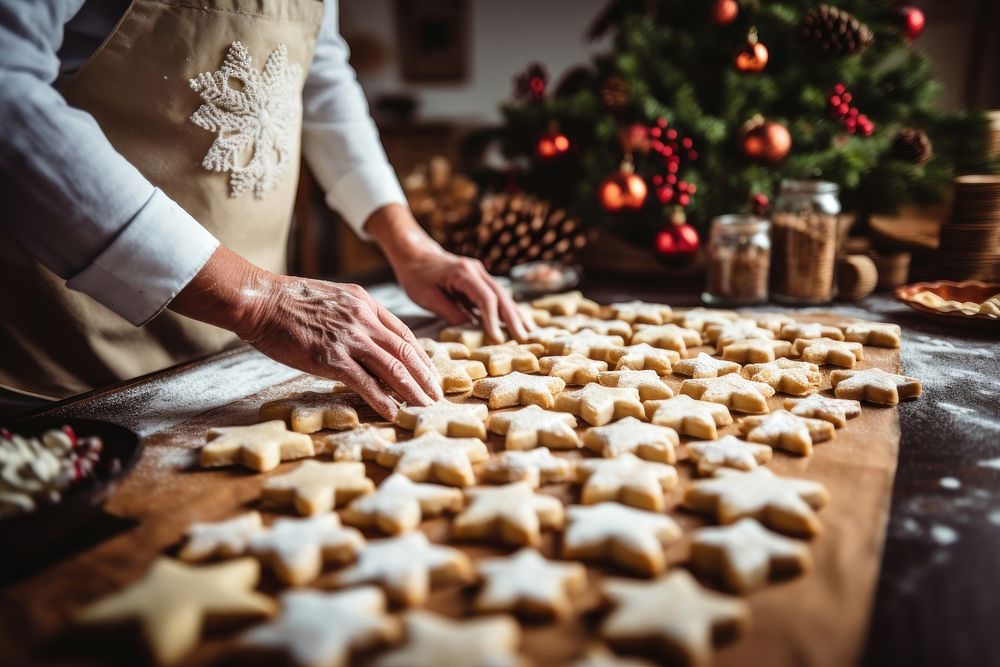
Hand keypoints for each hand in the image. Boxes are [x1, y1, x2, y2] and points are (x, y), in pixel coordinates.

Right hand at [170, 248, 440, 419]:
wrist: (260, 301)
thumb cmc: (289, 301)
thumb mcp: (333, 297)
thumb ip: (355, 315)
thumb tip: (369, 339)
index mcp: (365, 303)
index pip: (403, 333)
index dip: (420, 356)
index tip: (428, 373)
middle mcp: (363, 319)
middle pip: (405, 351)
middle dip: (424, 376)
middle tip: (436, 396)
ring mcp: (349, 339)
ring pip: (393, 367)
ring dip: (412, 390)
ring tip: (423, 407)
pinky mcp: (331, 358)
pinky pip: (364, 383)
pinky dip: (382, 399)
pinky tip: (392, 412)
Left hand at [366, 205, 532, 341]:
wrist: (414, 254)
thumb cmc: (417, 276)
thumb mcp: (427, 297)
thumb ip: (451, 312)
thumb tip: (472, 329)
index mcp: (463, 273)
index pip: (485, 298)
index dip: (493, 320)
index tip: (497, 339)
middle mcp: (476, 270)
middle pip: (500, 296)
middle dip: (513, 318)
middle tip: (523, 338)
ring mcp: (480, 274)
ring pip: (503, 296)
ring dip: (515, 314)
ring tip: (529, 331)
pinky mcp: (479, 280)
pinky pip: (496, 296)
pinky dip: (507, 310)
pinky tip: (517, 322)